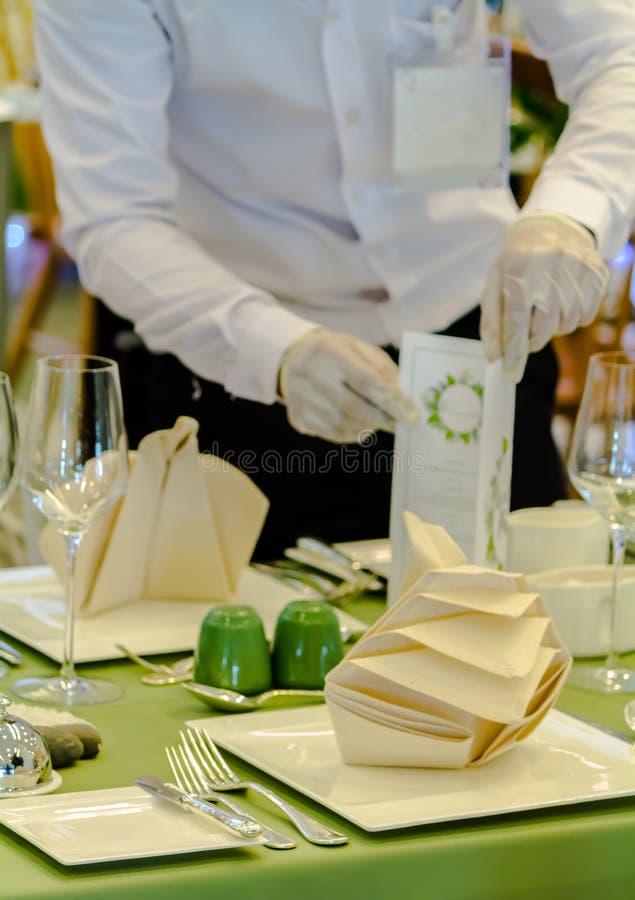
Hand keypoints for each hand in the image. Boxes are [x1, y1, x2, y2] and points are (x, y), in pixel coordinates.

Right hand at [279, 330, 419, 442]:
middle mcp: (310, 376)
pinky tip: (360, 424)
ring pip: (343, 425)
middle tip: (399, 423)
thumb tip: (401, 398)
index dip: (392, 401)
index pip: (365, 381)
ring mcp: (301, 400)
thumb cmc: (335, 353)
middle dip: (382, 418)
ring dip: (368, 426)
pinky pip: (332, 434)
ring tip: (378, 420)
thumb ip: (382, 369)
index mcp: (328, 352)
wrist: (291, 359)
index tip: (412, 415)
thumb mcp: (359, 348)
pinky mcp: (298, 418)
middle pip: (353, 408)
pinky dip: (352, 433)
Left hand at [480, 211, 608, 381]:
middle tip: (527, 336)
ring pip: (567, 324)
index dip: (514, 352)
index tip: (511, 374)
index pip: (516, 321)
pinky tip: (563, 302)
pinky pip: (586, 315)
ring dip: (553, 328)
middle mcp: (551, 267)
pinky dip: (573, 318)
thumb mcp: (495, 285)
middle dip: (533, 340)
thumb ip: (492, 323)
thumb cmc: (516, 262)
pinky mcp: (597, 273)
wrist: (552, 226)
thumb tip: (495, 358)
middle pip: (544, 327)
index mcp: (519, 270)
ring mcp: (578, 269)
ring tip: (544, 309)